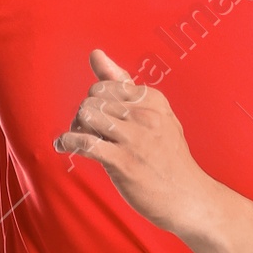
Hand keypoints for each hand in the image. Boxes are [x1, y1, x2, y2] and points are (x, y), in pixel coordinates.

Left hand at [54, 49, 213, 234]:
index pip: (105, 86)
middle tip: (84, 132)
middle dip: (81, 115)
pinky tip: (63, 147)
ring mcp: (135, 139)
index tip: (95, 119)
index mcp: (153, 100)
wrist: (189, 198)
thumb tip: (95, 54)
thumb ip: (123, 84)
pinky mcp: (124, 162)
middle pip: (92, 100)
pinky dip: (67, 143)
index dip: (93, 101)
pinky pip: (85, 142)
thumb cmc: (168, 158)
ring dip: (75, 128)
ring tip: (77, 140)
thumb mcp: (155, 115)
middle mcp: (145, 115)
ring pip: (87, 115)